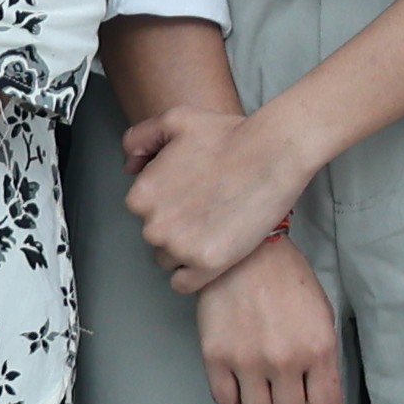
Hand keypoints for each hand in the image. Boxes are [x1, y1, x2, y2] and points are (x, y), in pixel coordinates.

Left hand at [119, 102, 315, 294]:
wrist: (274, 151)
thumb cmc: (230, 134)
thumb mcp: (175, 120)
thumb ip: (139, 139)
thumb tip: (129, 168)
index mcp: (141, 195)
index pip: (144, 211)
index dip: (170, 202)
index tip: (193, 194)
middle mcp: (154, 224)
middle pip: (156, 237)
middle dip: (178, 226)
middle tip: (210, 207)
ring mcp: (180, 247)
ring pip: (169, 260)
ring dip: (187, 249)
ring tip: (217, 227)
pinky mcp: (207, 264)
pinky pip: (184, 283)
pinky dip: (195, 273)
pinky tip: (213, 253)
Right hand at [192, 236, 346, 403]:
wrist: (248, 253)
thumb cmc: (288, 280)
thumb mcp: (322, 316)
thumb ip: (322, 358)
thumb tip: (319, 394)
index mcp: (318, 349)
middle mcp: (284, 361)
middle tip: (289, 398)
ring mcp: (247, 361)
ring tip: (265, 390)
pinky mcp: (215, 357)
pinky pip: (226, 401)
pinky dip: (235, 395)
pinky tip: (242, 378)